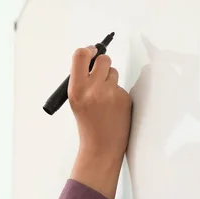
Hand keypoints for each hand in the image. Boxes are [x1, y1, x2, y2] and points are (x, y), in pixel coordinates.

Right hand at [68, 46, 131, 162]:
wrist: (101, 146)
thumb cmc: (87, 124)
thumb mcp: (76, 101)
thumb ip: (82, 80)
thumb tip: (92, 57)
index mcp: (76, 90)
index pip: (80, 56)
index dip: (88, 50)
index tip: (91, 51)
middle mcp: (93, 90)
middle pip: (103, 59)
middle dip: (102, 64)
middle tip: (99, 74)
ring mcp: (110, 94)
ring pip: (114, 72)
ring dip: (110, 80)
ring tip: (104, 98)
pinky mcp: (124, 98)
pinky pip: (121, 87)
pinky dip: (117, 94)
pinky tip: (113, 107)